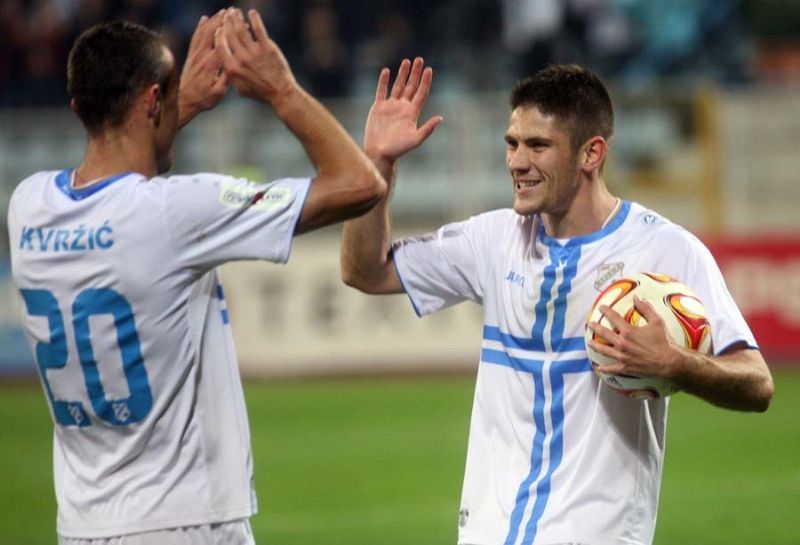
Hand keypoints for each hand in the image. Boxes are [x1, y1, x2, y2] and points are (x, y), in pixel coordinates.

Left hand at [178, 10, 228, 127]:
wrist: (184, 101)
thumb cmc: (204, 99)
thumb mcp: (219, 92)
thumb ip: (227, 78)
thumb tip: (235, 65)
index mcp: (211, 64)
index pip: (223, 44)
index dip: (233, 33)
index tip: (242, 26)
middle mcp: (201, 56)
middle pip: (212, 33)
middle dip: (222, 20)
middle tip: (232, 12)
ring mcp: (195, 54)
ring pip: (203, 32)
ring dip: (213, 20)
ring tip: (222, 12)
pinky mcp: (191, 55)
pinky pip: (195, 37)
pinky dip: (200, 26)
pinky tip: (204, 19)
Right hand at [215, 8, 296, 102]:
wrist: (280, 93)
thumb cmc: (260, 92)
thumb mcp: (240, 88)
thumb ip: (230, 75)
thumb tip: (223, 64)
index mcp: (232, 68)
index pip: (220, 46)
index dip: (218, 35)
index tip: (219, 28)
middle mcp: (241, 59)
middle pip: (230, 35)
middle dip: (226, 22)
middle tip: (226, 14)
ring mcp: (254, 53)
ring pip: (242, 30)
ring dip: (237, 18)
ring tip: (235, 11)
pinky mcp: (267, 48)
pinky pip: (259, 30)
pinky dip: (255, 19)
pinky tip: (252, 12)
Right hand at [364, 57, 442, 168]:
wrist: (380, 153)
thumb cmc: (398, 149)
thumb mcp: (415, 139)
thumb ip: (427, 129)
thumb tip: (440, 118)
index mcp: (412, 113)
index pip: (421, 93)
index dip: (425, 81)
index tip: (429, 69)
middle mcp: (402, 107)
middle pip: (411, 86)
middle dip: (415, 73)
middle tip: (420, 60)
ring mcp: (390, 106)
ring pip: (398, 86)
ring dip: (402, 74)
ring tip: (407, 61)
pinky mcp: (378, 108)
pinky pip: (381, 91)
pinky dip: (384, 81)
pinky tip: (387, 71)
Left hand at [586, 296, 684, 379]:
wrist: (669, 362)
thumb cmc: (664, 341)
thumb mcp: (657, 322)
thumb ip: (646, 309)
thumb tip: (637, 298)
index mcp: (628, 331)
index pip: (613, 318)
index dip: (606, 311)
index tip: (601, 308)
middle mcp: (622, 343)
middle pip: (604, 333)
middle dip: (595, 327)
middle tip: (590, 324)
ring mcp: (622, 356)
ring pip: (604, 350)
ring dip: (595, 345)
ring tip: (590, 342)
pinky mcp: (625, 367)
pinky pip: (611, 368)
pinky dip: (604, 369)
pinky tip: (598, 368)